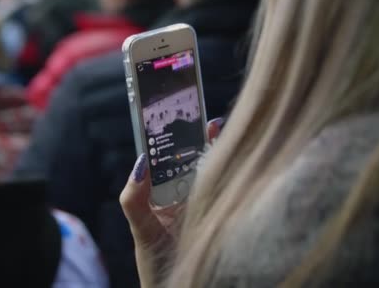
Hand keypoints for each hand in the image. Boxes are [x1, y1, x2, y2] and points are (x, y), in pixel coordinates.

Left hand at [120, 118, 223, 286]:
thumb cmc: (155, 262)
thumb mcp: (142, 230)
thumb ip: (134, 200)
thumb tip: (141, 162)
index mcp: (168, 190)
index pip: (175, 156)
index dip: (180, 135)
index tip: (186, 116)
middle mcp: (191, 192)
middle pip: (200, 159)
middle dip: (206, 139)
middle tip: (214, 122)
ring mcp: (210, 202)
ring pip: (218, 172)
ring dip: (226, 153)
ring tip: (229, 134)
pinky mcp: (226, 215)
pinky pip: (232, 192)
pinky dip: (239, 176)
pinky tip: (244, 163)